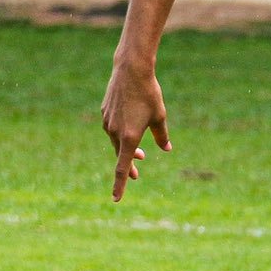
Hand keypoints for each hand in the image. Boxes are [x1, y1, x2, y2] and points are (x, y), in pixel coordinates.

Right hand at [102, 63, 171, 201]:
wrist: (131, 71)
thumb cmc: (149, 94)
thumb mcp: (160, 116)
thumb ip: (161, 135)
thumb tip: (166, 148)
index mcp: (128, 137)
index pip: (122, 167)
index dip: (120, 185)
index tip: (116, 199)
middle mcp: (114, 132)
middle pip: (120, 155)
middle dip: (129, 165)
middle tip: (137, 173)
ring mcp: (107, 122)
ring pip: (115, 141)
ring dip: (127, 148)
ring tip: (141, 153)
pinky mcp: (104, 112)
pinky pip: (112, 128)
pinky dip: (121, 133)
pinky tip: (130, 127)